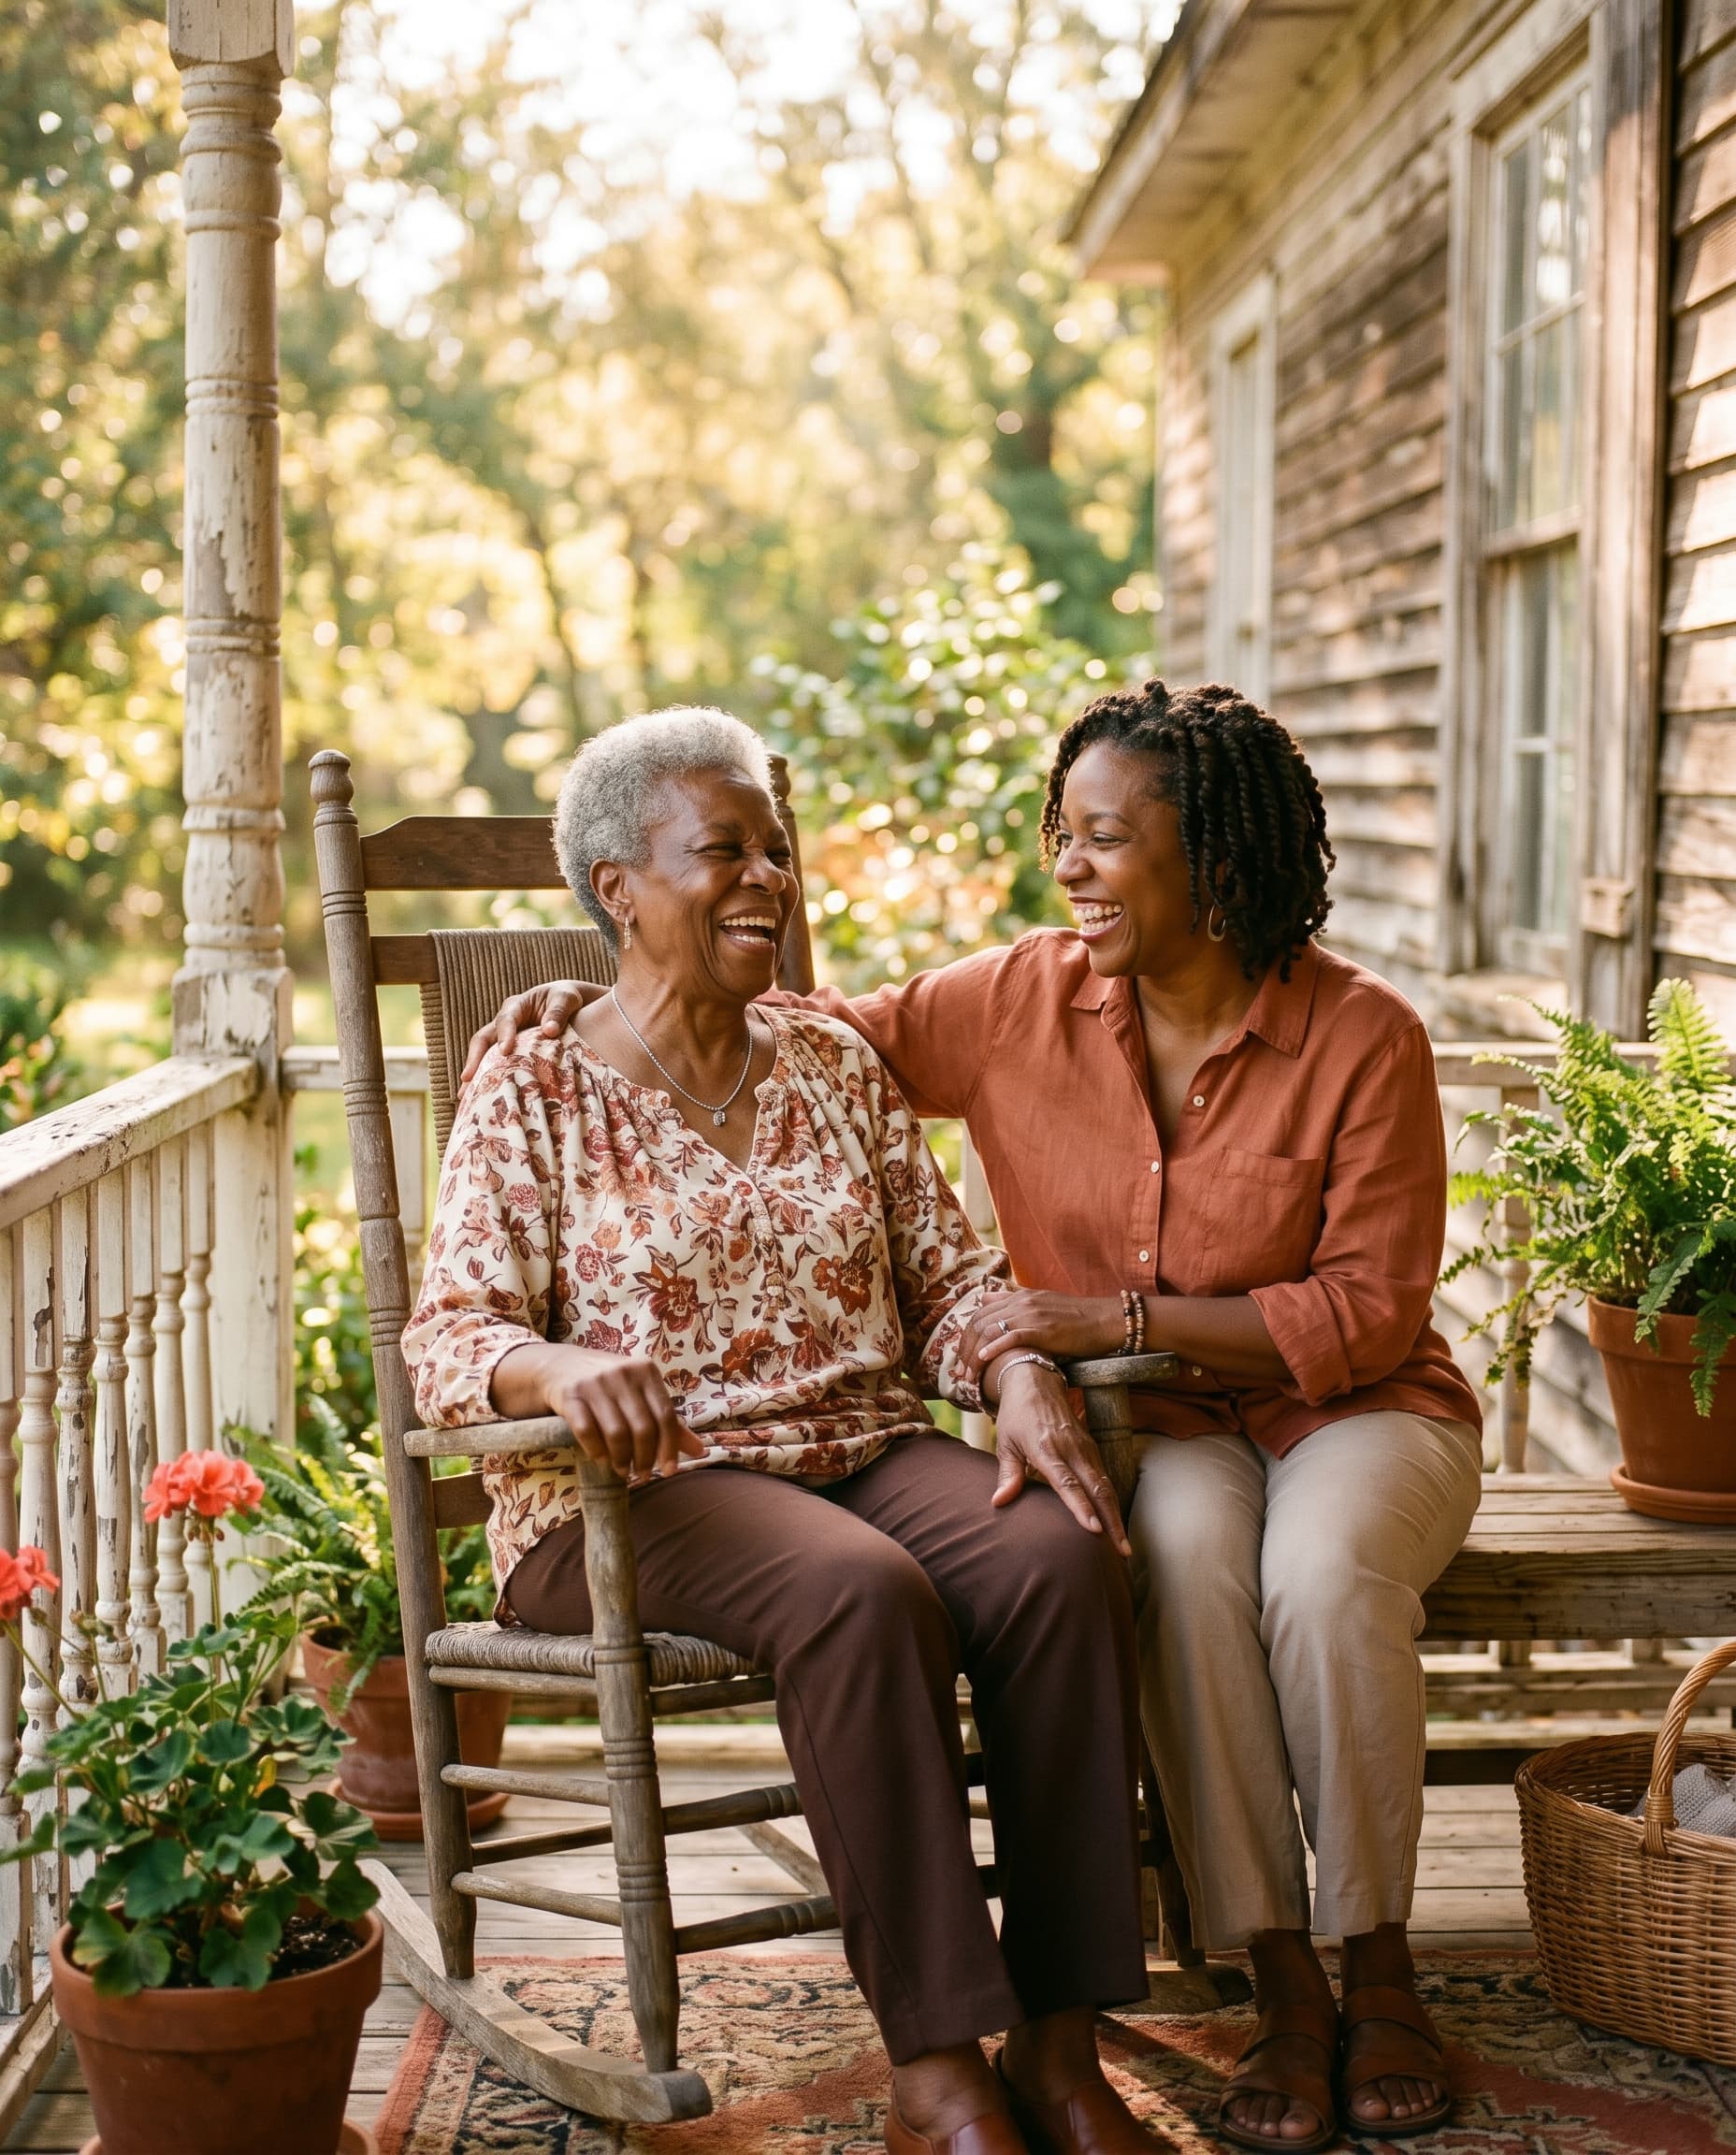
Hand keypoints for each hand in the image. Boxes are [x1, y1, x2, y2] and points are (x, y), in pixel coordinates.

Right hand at [461, 979, 600, 1085]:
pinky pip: (494, 1066)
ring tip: (465, 1097)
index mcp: (516, 1006)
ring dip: (474, 1075)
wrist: (565, 1005)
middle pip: (483, 1040)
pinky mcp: (508, 1054)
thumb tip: (550, 1031)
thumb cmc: (565, 999)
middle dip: (474, 1059)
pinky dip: (487, 1081)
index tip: (505, 1052)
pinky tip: (481, 1099)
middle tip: (468, 1079)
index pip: (505, 1020)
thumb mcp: (566, 999)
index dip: (504, 1035)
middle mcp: (504, 1023)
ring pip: (483, 1056)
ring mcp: (503, 1039)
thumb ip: (558, 1012)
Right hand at [521, 1343, 705, 1482]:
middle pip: (642, 1428)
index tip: (668, 1471)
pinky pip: (587, 1431)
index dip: (669, 1448)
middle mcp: (622, 1373)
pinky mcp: (570, 1395)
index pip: (665, 1416)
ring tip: (622, 1469)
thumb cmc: (611, 1384)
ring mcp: (595, 1383)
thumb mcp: (641, 1393)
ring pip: (616, 1433)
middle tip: (641, 1474)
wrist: (561, 1367)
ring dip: (621, 1459)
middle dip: (644, 1458)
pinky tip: (601, 1458)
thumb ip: (669, 1421)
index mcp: (646, 1371)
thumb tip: (700, 1451)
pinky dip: (596, 1450)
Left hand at [961, 1291, 1124, 1377]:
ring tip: (968, 1376)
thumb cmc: (1076, 1317)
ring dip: (974, 1356)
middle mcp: (1021, 1302)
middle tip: (959, 1373)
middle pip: (979, 1323)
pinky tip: (984, 1361)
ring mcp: (1031, 1314)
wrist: (1105, 1320)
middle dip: (964, 1350)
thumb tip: (985, 1296)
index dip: (965, 1337)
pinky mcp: (1043, 1329)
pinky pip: (1012, 1336)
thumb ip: (1012, 1298)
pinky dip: (994, 1348)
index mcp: (1019, 1296)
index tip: (961, 1358)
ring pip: (990, 1331)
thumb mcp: (1041, 1301)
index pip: (980, 1313)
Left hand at [987, 1357, 1128, 1554]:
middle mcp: (1072, 1449)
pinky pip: (1105, 1477)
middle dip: (1112, 1521)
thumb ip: (1008, 1474)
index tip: (1094, 1530)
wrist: (1036, 1381)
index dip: (1081, 1507)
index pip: (1068, 1483)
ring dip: (1116, 1515)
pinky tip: (1115, 1522)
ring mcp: (1085, 1447)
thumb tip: (999, 1503)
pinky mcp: (1092, 1447)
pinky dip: (1112, 1501)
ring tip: (1124, 1546)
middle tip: (1122, 1552)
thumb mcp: (1006, 1443)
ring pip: (1106, 1485)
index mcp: (1047, 1449)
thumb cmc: (1016, 1415)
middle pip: (1098, 1489)